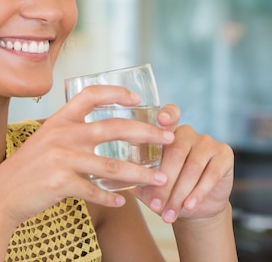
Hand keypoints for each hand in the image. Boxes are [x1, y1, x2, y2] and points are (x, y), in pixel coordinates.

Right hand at [0, 85, 174, 227]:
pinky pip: (96, 191)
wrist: (0, 195)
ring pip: (112, 166)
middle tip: (167, 138)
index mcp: (59, 121)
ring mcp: (61, 159)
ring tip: (159, 179)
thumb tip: (100, 134)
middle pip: (114, 128)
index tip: (137, 98)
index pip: (90, 95)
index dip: (116, 93)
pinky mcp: (61, 183)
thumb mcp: (43, 141)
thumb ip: (68, 133)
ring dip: (140, 174)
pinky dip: (111, 198)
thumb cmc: (26, 169)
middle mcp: (62, 135)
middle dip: (147, 132)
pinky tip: (122, 202)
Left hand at [132, 105, 233, 223]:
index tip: (161, 121)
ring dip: (179, 193)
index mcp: (165, 132)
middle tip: (155, 206)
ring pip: (192, 167)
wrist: (193, 207)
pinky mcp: (224, 154)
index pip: (169, 115)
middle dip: (164, 183)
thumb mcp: (144, 183)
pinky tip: (188, 206)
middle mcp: (187, 132)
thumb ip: (129, 175)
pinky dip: (198, 193)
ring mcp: (207, 141)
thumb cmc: (163, 189)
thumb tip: (105, 177)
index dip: (167, 115)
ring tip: (168, 214)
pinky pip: (211, 174)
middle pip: (176, 152)